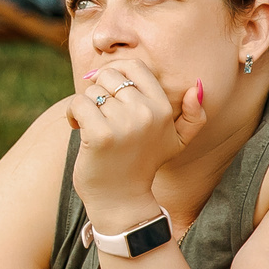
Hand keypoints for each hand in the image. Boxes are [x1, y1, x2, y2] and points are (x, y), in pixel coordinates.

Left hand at [68, 60, 207, 229]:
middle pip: (109, 76)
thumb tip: (196, 86)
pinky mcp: (101, 135)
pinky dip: (72, 114)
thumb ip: (194, 117)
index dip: (115, 73)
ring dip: (85, 105)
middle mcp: (146, 113)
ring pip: (92, 91)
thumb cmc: (144, 165)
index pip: (134, 67)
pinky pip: (78, 104)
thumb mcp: (177, 143)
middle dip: (99, 91)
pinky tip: (77, 127)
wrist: (122, 201)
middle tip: (99, 112)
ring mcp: (124, 124)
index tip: (107, 91)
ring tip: (89, 123)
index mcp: (162, 109)